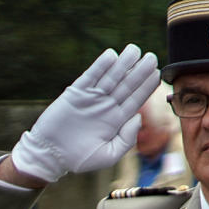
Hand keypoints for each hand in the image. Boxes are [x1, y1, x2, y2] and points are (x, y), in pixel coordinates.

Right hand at [10, 45, 160, 183]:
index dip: (146, 86)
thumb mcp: (108, 155)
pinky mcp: (75, 94)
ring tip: (134, 50)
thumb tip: (137, 119)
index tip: (157, 74)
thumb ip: (126, 139)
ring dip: (123, 64)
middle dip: (139, 71)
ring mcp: (92, 99)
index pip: (136, 99)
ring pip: (111, 78)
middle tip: (152, 56)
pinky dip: (100, 66)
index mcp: (117, 120)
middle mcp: (107, 106)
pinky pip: (90, 77)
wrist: (51, 156)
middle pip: (127, 85)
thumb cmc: (80, 159)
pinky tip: (111, 55)